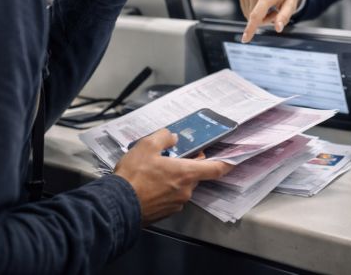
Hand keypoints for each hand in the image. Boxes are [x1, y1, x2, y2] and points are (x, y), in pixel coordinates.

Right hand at [114, 129, 232, 225]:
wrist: (118, 205)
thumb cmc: (133, 178)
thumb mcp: (147, 146)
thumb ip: (164, 138)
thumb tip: (172, 137)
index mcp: (186, 173)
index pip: (215, 169)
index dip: (226, 163)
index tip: (232, 160)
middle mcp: (185, 191)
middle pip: (195, 175)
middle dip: (187, 165)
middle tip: (172, 157)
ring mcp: (176, 204)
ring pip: (182, 186)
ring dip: (174, 178)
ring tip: (154, 171)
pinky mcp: (165, 213)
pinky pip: (171, 197)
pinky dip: (165, 190)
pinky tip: (149, 184)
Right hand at [238, 0, 302, 42]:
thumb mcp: (291, 4)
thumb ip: (284, 17)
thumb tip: (278, 29)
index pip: (257, 15)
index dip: (251, 28)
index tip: (245, 39)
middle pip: (255, 19)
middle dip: (265, 20)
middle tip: (275, 11)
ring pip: (250, 16)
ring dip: (260, 16)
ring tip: (269, 6)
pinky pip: (246, 11)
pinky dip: (254, 11)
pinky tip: (261, 3)